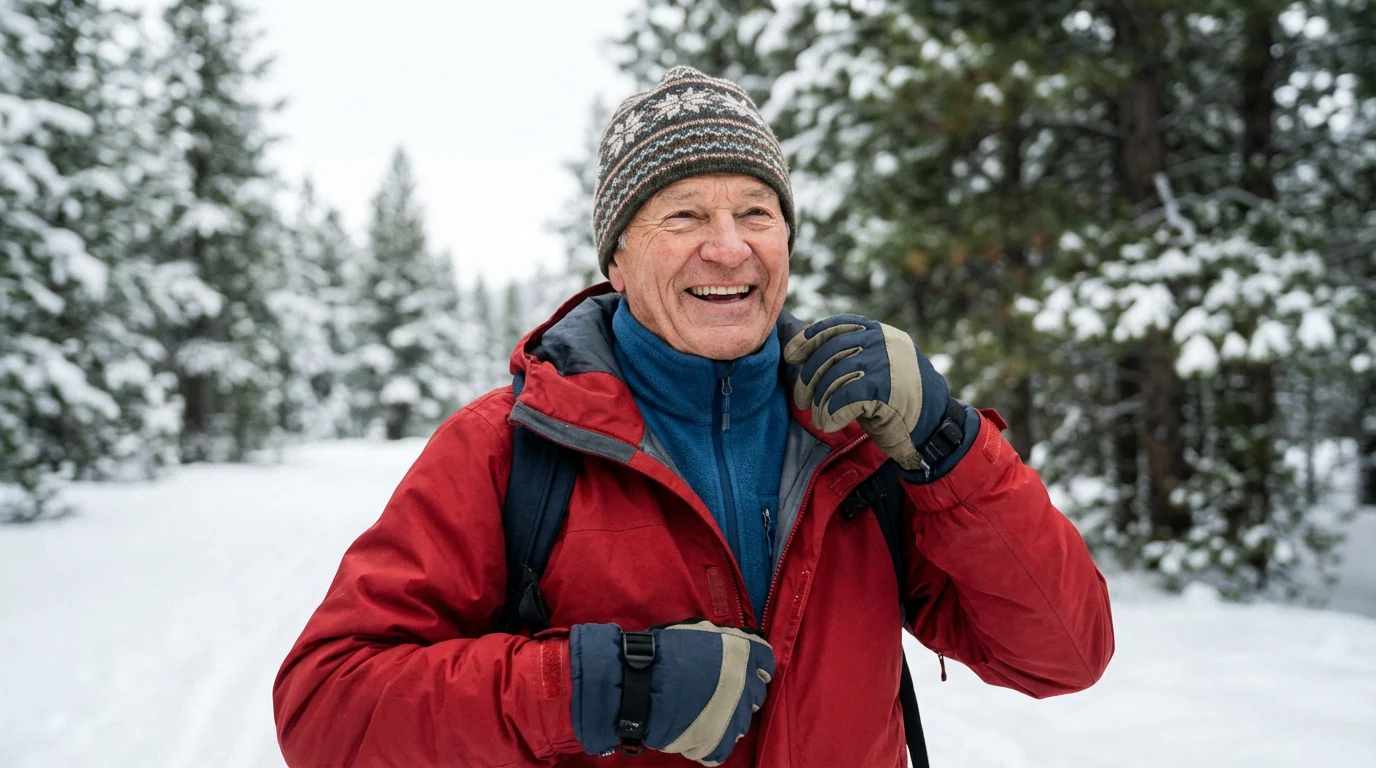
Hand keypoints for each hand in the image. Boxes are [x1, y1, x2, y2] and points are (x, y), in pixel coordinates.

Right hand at [570, 619, 774, 765]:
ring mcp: (733, 717)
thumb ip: (725, 641)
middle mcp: (746, 685)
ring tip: (698, 713)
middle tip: (714, 693)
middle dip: (739, 694)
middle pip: (756, 695)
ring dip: (724, 719)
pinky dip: (708, 743)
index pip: (766, 665)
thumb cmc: (663, 652)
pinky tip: (691, 731)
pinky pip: (721, 749)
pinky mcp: (717, 744)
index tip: (739, 672)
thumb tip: (738, 648)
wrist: (636, 683)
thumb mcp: (699, 632)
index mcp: (744, 654)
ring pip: (740, 724)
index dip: (753, 669)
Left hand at [783, 314, 949, 472]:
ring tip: (819, 417)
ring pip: (834, 377)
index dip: (810, 338)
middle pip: (830, 352)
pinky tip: (829, 424)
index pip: (837, 326)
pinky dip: (831, 414)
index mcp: (880, 332)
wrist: (934, 426)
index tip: (792, 355)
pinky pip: (844, 399)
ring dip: (820, 402)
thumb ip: (850, 356)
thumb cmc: (898, 400)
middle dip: (809, 377)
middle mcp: (884, 342)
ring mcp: (886, 363)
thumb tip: (803, 352)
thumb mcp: (876, 368)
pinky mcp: (886, 389)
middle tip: (802, 399)